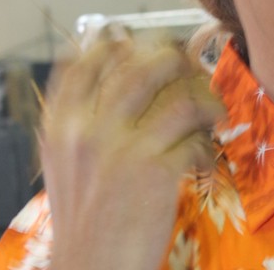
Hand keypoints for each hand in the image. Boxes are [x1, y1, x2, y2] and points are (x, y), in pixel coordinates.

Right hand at [40, 32, 224, 269]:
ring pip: (178, 94)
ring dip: (204, 98)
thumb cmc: (85, 226)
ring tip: (212, 111)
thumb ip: (86, 127)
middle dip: (175, 63)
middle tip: (191, 73)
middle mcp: (87, 130)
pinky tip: (204, 161)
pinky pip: (195, 136)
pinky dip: (205, 145)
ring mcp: (122, 147)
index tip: (145, 48)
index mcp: (60, 127)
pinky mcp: (155, 170)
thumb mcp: (67, 169)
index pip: (86, 63)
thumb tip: (124, 84)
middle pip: (141, 67)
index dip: (121, 47)